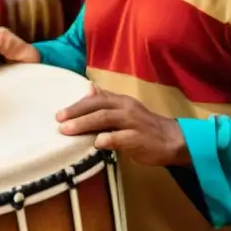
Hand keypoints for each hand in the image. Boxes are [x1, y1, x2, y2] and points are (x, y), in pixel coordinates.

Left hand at [57, 84, 190, 166]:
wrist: (172, 140)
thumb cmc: (144, 126)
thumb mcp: (126, 109)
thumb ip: (107, 100)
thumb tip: (88, 87)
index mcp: (122, 101)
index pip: (97, 99)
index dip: (77, 105)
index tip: (60, 113)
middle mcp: (126, 108)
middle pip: (98, 106)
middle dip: (76, 113)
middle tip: (59, 120)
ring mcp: (133, 123)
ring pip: (106, 119)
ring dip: (85, 123)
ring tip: (68, 130)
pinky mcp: (139, 139)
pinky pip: (121, 137)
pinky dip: (108, 139)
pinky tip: (96, 143)